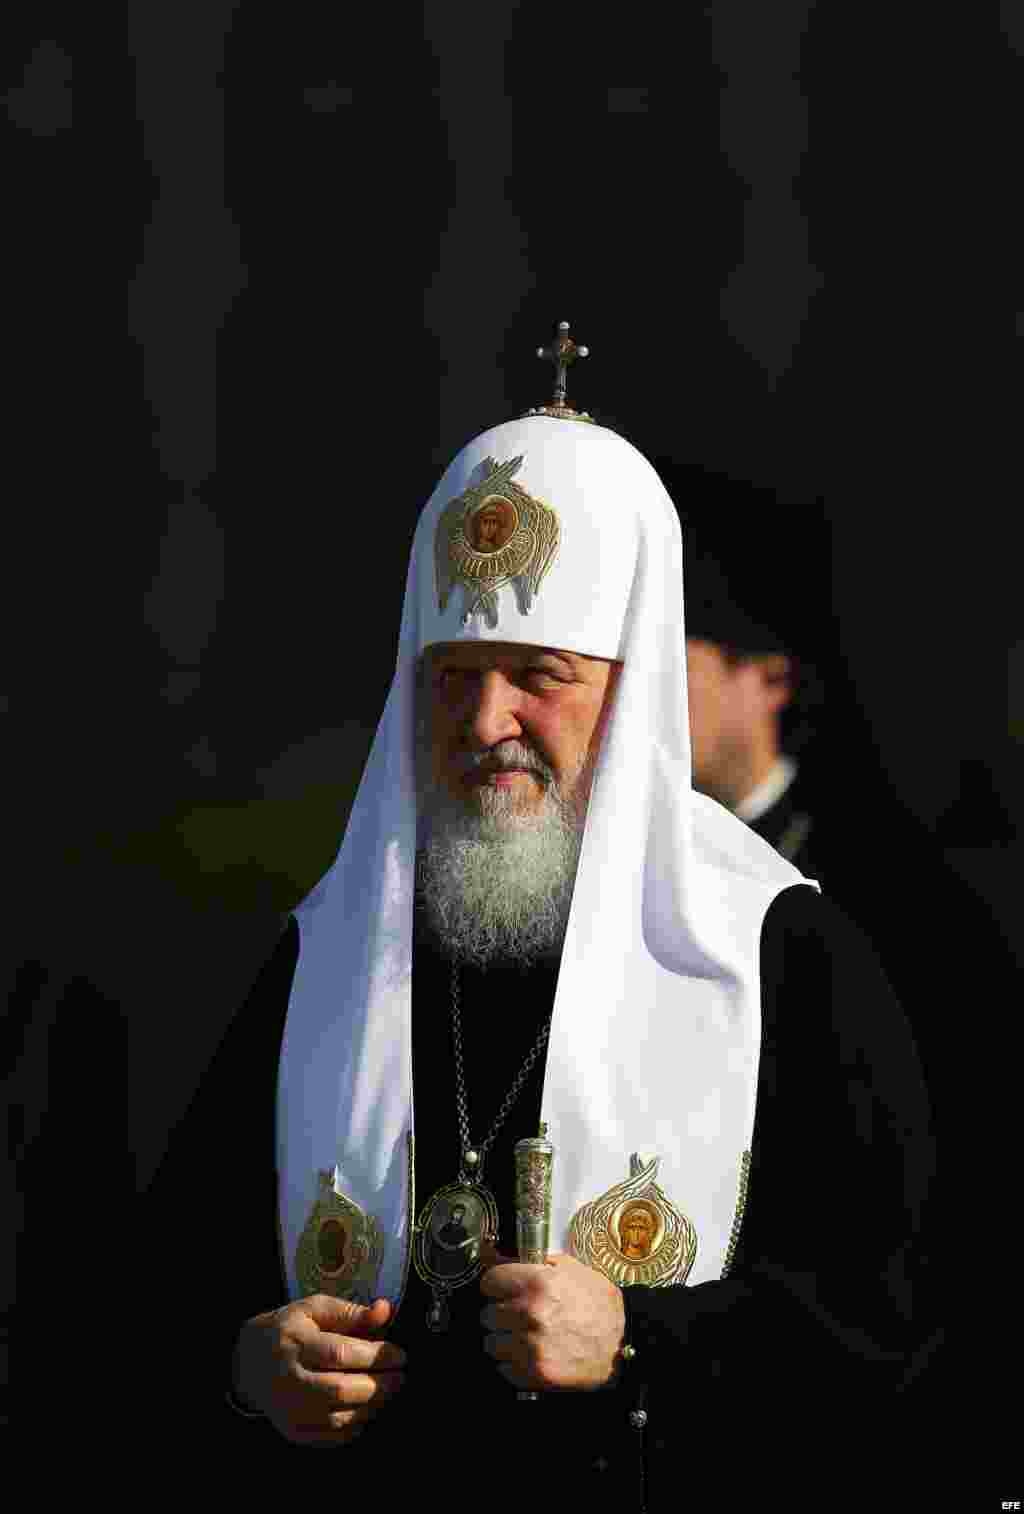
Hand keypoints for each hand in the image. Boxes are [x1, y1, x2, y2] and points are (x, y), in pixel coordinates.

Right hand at [232, 1295, 406, 1446]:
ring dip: (371, 1406)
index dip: (376, 1356)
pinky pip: (330, 1437)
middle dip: (379, 1385)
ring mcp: (288, 1409)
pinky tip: (367, 1409)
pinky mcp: (291, 1430)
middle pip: (340, 1390)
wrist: (248, 1362)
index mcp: (295, 1342)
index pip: (340, 1353)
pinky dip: (355, 1427)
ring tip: (389, 1391)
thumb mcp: (315, 1310)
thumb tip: (386, 1310)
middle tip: (401, 1376)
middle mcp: (289, 1379)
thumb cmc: (289, 1330)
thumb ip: (351, 1312)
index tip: (400, 1354)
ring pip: (337, 1418)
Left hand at [479, 1247, 624, 1392]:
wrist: (623, 1345)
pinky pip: (503, 1368)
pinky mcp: (535, 1374)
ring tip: (524, 1336)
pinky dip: (512, 1364)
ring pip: (491, 1342)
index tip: (502, 1290)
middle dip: (501, 1313)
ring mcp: (531, 1346)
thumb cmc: (599, 1305)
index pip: (489, 1281)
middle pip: (487, 1313)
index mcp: (538, 1283)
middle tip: (518, 1314)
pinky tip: (530, 1355)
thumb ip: (537, 1261)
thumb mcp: (573, 1269)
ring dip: (504, 1339)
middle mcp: (531, 1313)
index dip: (497, 1285)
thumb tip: (501, 1254)